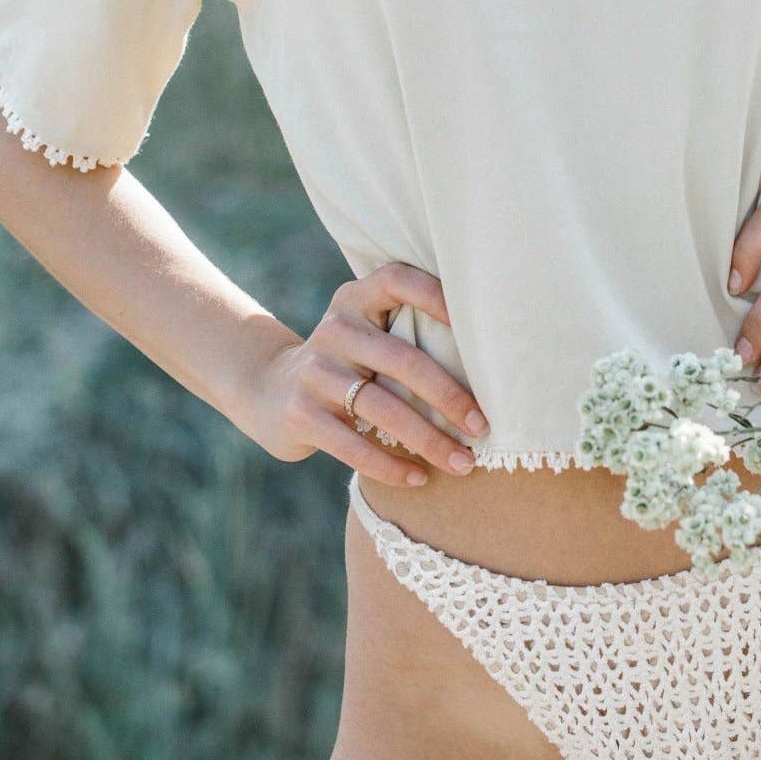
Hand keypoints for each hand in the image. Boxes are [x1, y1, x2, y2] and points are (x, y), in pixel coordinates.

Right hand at [244, 262, 489, 483]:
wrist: (271, 390)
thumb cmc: (348, 362)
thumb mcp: (366, 334)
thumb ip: (407, 332)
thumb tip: (490, 360)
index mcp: (356, 299)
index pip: (398, 280)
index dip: (437, 296)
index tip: (478, 331)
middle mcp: (335, 328)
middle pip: (404, 360)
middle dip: (450, 398)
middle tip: (483, 428)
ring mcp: (314, 371)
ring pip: (383, 408)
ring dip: (429, 441)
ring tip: (463, 463)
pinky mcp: (301, 413)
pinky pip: (353, 445)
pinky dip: (391, 466)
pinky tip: (419, 479)